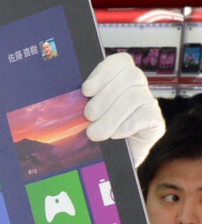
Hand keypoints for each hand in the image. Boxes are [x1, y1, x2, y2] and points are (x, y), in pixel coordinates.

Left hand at [83, 52, 164, 167]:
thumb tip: (68, 100)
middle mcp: (137, 87)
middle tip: (88, 116)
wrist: (108, 162)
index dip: (104, 72)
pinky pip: (145, 115)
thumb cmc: (92, 134)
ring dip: (111, 117)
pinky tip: (115, 136)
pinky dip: (126, 126)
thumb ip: (81, 102)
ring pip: (136, 97)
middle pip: (130, 77)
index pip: (120, 61)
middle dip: (105, 98)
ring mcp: (148, 103)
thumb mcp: (82, 115)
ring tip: (95, 133)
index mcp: (118, 79)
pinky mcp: (156, 121)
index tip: (86, 90)